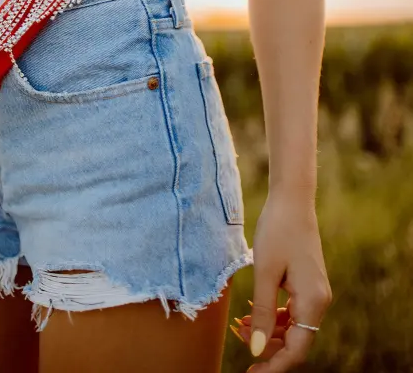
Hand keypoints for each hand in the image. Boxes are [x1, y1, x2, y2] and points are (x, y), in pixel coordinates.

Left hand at [230, 191, 331, 371]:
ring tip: (239, 325)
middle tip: (236, 337)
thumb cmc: (277, 231)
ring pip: (293, 328)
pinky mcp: (308, 284)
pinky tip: (252, 310)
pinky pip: (293, 312)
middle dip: (266, 346)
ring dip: (267, 331)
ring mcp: (315, 292)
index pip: (297, 350)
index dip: (273, 365)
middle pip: (296, 342)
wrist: (292, 200)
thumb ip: (262, 313)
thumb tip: (254, 349)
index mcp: (313, 302)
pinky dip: (273, 316)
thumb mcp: (264, 273)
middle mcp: (320, 301)